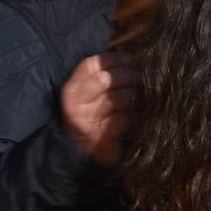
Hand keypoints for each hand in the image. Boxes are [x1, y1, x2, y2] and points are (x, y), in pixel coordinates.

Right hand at [60, 51, 136, 166]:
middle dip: (128, 77)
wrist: (81, 153)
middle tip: (138, 80)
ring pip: (118, 98)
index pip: (94, 64)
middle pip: (107, 79)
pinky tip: (135, 117)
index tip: (129, 61)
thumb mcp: (91, 93)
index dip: (115, 59)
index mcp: (72, 88)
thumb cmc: (92, 117)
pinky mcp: (98, 137)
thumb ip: (103, 75)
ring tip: (138, 99)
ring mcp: (85, 121)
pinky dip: (134, 117)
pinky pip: (123, 120)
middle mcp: (75, 103)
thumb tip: (130, 58)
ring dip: (133, 97)